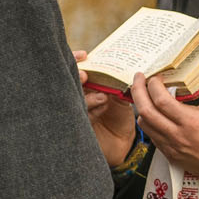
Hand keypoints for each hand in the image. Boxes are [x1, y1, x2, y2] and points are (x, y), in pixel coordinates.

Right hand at [75, 49, 137, 166]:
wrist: (122, 142)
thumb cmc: (120, 117)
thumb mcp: (121, 97)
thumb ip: (119, 83)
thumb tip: (128, 69)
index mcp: (88, 84)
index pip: (78, 68)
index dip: (75, 59)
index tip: (84, 55)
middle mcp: (79, 95)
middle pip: (70, 81)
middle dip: (78, 76)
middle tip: (85, 76)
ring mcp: (76, 110)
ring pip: (74, 99)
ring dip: (89, 97)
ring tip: (103, 98)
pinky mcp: (78, 125)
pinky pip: (79, 116)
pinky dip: (91, 111)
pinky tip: (101, 110)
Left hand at [131, 74, 198, 184]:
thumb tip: (193, 77)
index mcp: (190, 121)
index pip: (161, 100)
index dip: (154, 85)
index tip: (156, 77)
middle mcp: (177, 135)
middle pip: (145, 111)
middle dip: (137, 91)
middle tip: (139, 79)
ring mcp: (172, 147)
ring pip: (144, 126)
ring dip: (142, 108)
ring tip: (146, 97)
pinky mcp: (172, 156)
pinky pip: (153, 138)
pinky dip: (150, 124)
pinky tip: (157, 116)